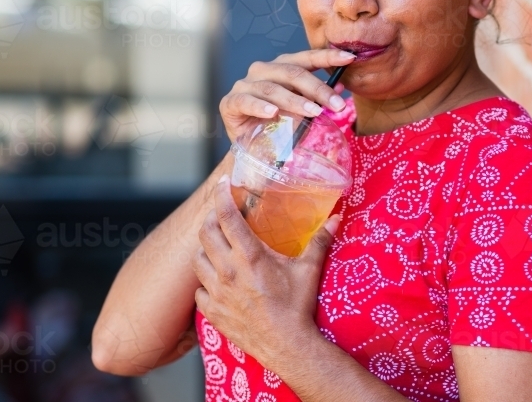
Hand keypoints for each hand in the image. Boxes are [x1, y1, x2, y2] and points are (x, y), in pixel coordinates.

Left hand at [192, 175, 339, 370]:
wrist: (286, 345)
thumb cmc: (297, 306)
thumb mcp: (309, 270)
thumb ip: (319, 241)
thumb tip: (334, 219)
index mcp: (250, 256)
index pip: (227, 217)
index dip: (222, 196)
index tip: (222, 185)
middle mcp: (228, 271)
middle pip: (206, 233)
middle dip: (212, 219)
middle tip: (222, 216)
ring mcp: (216, 292)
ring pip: (197, 260)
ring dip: (206, 250)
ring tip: (219, 248)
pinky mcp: (211, 312)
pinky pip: (198, 290)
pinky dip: (205, 281)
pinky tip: (219, 282)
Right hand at [220, 48, 354, 141]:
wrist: (251, 146)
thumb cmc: (279, 123)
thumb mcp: (302, 110)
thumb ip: (318, 98)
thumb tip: (342, 89)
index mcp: (281, 67)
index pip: (307, 58)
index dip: (328, 57)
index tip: (350, 58)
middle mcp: (262, 70)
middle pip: (293, 73)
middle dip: (318, 89)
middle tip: (337, 105)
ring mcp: (244, 85)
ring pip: (273, 88)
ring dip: (295, 100)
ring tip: (313, 112)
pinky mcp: (230, 102)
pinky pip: (246, 101)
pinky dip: (260, 106)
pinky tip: (272, 113)